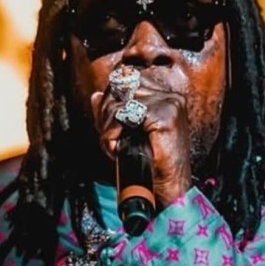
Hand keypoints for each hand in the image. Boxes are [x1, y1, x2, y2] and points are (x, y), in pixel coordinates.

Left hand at [89, 74, 192, 208]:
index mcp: (162, 94)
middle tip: (109, 138)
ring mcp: (169, 102)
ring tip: (115, 146)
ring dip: (108, 127)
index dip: (110, 100)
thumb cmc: (149, 163)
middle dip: (105, 114)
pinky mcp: (165, 114)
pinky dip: (112, 134)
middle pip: (120, 88)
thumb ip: (112, 113)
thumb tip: (96, 96)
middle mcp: (168, 94)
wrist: (166, 186)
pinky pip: (124, 115)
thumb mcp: (124, 133)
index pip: (125, 80)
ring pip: (119, 103)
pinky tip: (118, 148)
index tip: (108, 123)